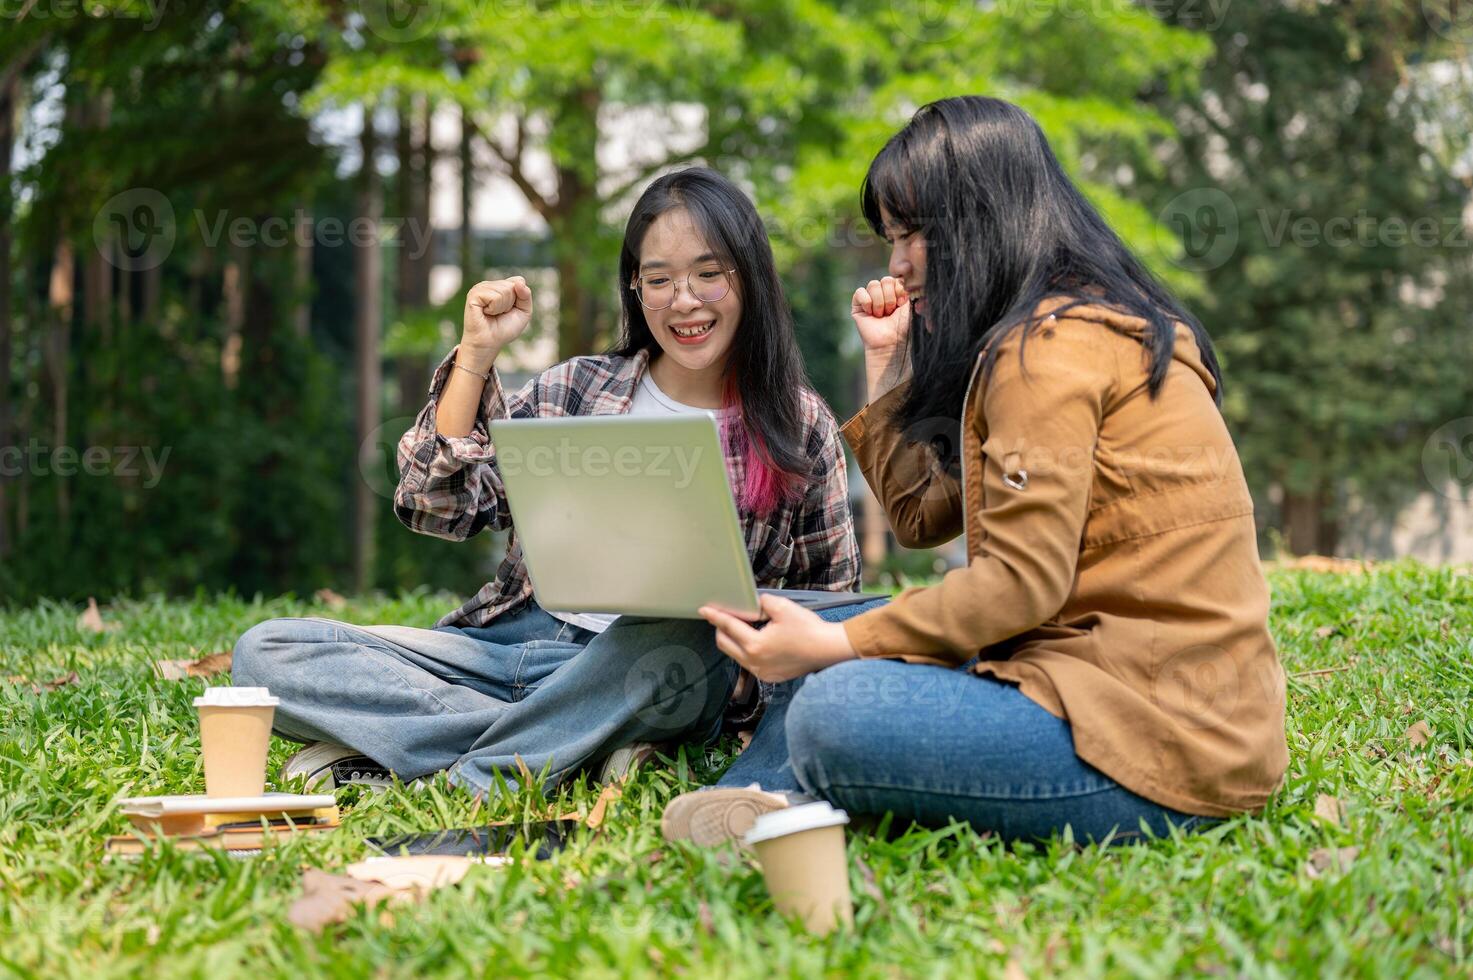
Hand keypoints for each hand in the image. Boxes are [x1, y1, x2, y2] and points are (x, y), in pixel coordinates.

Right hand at [461, 277, 532, 357]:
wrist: (489, 343)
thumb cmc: (504, 328)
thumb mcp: (523, 312)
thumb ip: (526, 295)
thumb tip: (519, 282)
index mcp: (499, 285)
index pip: (518, 281)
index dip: (519, 298)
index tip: (509, 310)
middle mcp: (489, 284)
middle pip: (512, 286)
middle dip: (510, 304)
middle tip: (499, 314)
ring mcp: (480, 288)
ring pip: (505, 291)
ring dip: (502, 307)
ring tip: (492, 314)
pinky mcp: (474, 295)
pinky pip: (495, 297)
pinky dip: (495, 309)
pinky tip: (486, 313)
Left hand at [698, 595, 856, 682]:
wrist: (828, 650)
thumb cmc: (808, 628)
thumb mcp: (782, 607)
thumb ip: (760, 603)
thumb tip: (751, 604)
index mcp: (755, 644)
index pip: (728, 627)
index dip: (715, 616)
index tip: (704, 609)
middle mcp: (754, 662)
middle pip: (725, 644)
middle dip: (721, 629)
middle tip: (725, 616)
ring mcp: (761, 672)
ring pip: (736, 655)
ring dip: (735, 640)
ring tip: (743, 626)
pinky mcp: (770, 677)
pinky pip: (750, 663)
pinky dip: (748, 651)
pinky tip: (758, 640)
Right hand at [851, 276, 910, 353]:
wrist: (891, 342)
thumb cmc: (903, 327)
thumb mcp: (910, 305)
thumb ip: (908, 288)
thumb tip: (903, 275)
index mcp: (895, 292)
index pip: (895, 278)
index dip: (899, 290)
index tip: (902, 304)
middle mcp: (882, 294)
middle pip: (885, 280)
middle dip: (890, 297)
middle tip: (890, 312)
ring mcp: (870, 298)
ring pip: (873, 284)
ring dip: (880, 302)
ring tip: (881, 315)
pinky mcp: (857, 305)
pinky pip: (860, 292)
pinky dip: (867, 302)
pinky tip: (870, 313)